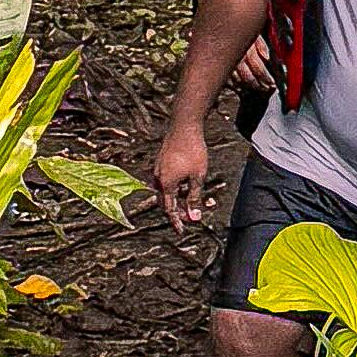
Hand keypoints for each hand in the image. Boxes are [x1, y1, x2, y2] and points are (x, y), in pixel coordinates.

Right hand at [154, 106, 214, 236]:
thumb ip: (195, 198)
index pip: (170, 209)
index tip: (181, 231)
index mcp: (166, 184)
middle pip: (167, 201)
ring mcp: (159, 168)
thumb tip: (194, 217)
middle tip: (193, 213)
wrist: (184, 125)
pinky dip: (178, 185)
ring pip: (168, 189)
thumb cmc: (192, 150)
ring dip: (181, 196)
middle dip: (180, 209)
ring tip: (196, 196)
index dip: (176, 221)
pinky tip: (189, 181)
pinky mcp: (162, 160)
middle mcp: (159, 177)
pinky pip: (168, 179)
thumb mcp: (198, 177)